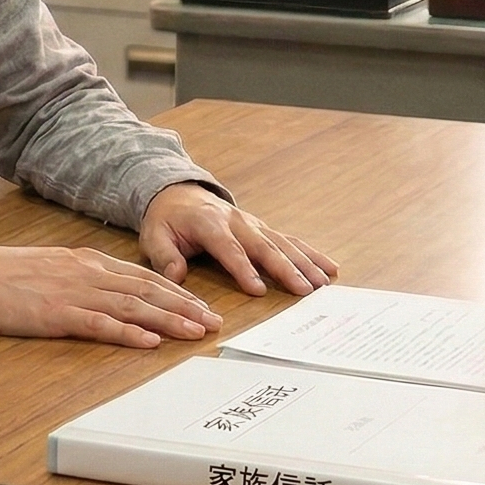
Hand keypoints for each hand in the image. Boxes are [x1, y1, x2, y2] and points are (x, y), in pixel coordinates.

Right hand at [0, 244, 224, 348]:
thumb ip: (85, 277)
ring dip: (168, 320)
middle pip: (148, 290)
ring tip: (194, 332)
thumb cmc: (8, 275)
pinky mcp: (57, 314)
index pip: (144, 276)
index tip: (201, 306)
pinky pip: (100, 324)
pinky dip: (127, 334)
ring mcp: (75, 293)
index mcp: (89, 262)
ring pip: (132, 307)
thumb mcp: (55, 267)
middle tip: (213, 322)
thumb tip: (114, 291)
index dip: (177, 292)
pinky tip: (149, 342)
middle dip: (185, 306)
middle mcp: (89, 273)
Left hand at [138, 182, 335, 296]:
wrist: (179, 193)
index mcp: (209, 224)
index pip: (229, 249)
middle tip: (304, 290)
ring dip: (305, 263)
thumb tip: (176, 276)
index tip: (258, 290)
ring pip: (283, 244)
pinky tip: (330, 268)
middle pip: (265, 247)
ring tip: (323, 284)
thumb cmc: (166, 220)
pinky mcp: (263, 228)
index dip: (243, 269)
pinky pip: (290, 241)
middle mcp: (237, 222)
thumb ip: (164, 256)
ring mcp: (254, 224)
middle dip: (286, 269)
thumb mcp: (154, 236)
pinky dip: (311, 254)